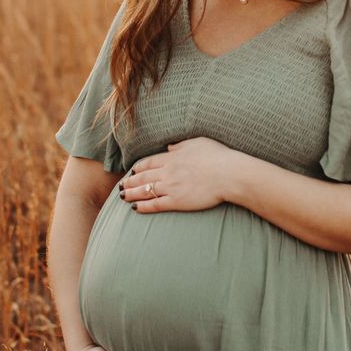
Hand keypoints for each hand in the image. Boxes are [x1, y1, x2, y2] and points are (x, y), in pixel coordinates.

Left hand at [120, 137, 239, 212]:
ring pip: (145, 191)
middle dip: (130, 181)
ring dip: (131, 194)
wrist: (229, 174)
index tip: (132, 170)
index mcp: (173, 157)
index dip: (138, 167)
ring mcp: (171, 187)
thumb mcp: (198, 142)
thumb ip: (181, 145)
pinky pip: (156, 204)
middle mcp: (167, 171)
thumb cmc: (218, 156)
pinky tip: (136, 208)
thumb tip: (171, 147)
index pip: (149, 162)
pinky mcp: (177, 201)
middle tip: (121, 185)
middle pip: (143, 177)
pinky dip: (144, 206)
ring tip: (122, 197)